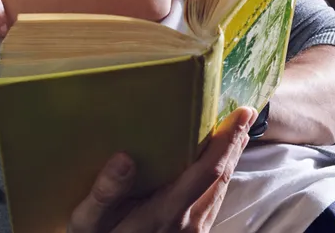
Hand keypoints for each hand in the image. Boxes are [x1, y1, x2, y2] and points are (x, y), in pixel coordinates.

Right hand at [68, 107, 255, 232]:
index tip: (242, 115)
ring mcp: (194, 230)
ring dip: (231, 159)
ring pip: (220, 189)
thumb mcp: (89, 222)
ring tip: (237, 131)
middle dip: (235, 143)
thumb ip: (105, 194)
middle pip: (222, 177)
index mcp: (166, 212)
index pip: (208, 171)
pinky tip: (218, 163)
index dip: (228, 141)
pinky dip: (219, 176)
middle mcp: (189, 222)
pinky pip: (214, 200)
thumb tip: (124, 159)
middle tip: (245, 114)